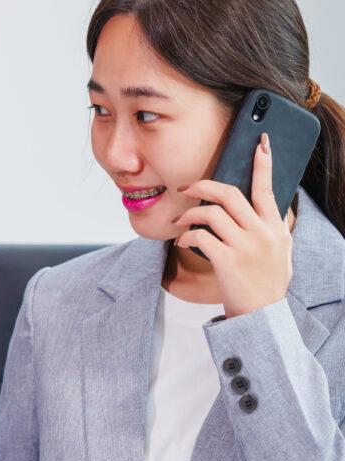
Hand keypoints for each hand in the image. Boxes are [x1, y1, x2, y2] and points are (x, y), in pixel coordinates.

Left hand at [171, 134, 293, 316]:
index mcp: (276, 228)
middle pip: (230, 194)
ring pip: (211, 213)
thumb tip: (261, 206)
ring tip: (179, 221)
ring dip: (189, 213)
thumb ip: (271, 229)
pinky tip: (182, 241)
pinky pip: (200, 236)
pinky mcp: (227, 261)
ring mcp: (246, 246)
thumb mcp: (280, 253)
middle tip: (186, 188)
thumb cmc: (266, 284)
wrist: (261, 317)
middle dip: (204, 186)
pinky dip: (186, 236)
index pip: (267, 189)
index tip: (260, 143)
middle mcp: (263, 233)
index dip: (263, 164)